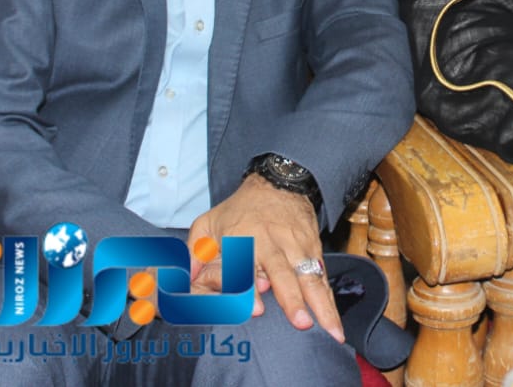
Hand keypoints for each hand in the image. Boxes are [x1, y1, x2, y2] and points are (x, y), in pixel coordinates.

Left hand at [187, 174, 343, 342]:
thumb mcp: (208, 224)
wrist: (279, 182)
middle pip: (284, 273)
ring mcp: (297, 246)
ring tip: (330, 330)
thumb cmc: (239, 211)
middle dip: (293, 299)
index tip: (255, 311)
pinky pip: (322, 277)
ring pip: (310, 277)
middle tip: (301, 324)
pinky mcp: (314, 249)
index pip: (246, 267)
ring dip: (320, 304)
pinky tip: (335, 323)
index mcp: (244, 238)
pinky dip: (330, 300)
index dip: (249, 290)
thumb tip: (177, 282)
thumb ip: (193, 254)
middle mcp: (273, 243)